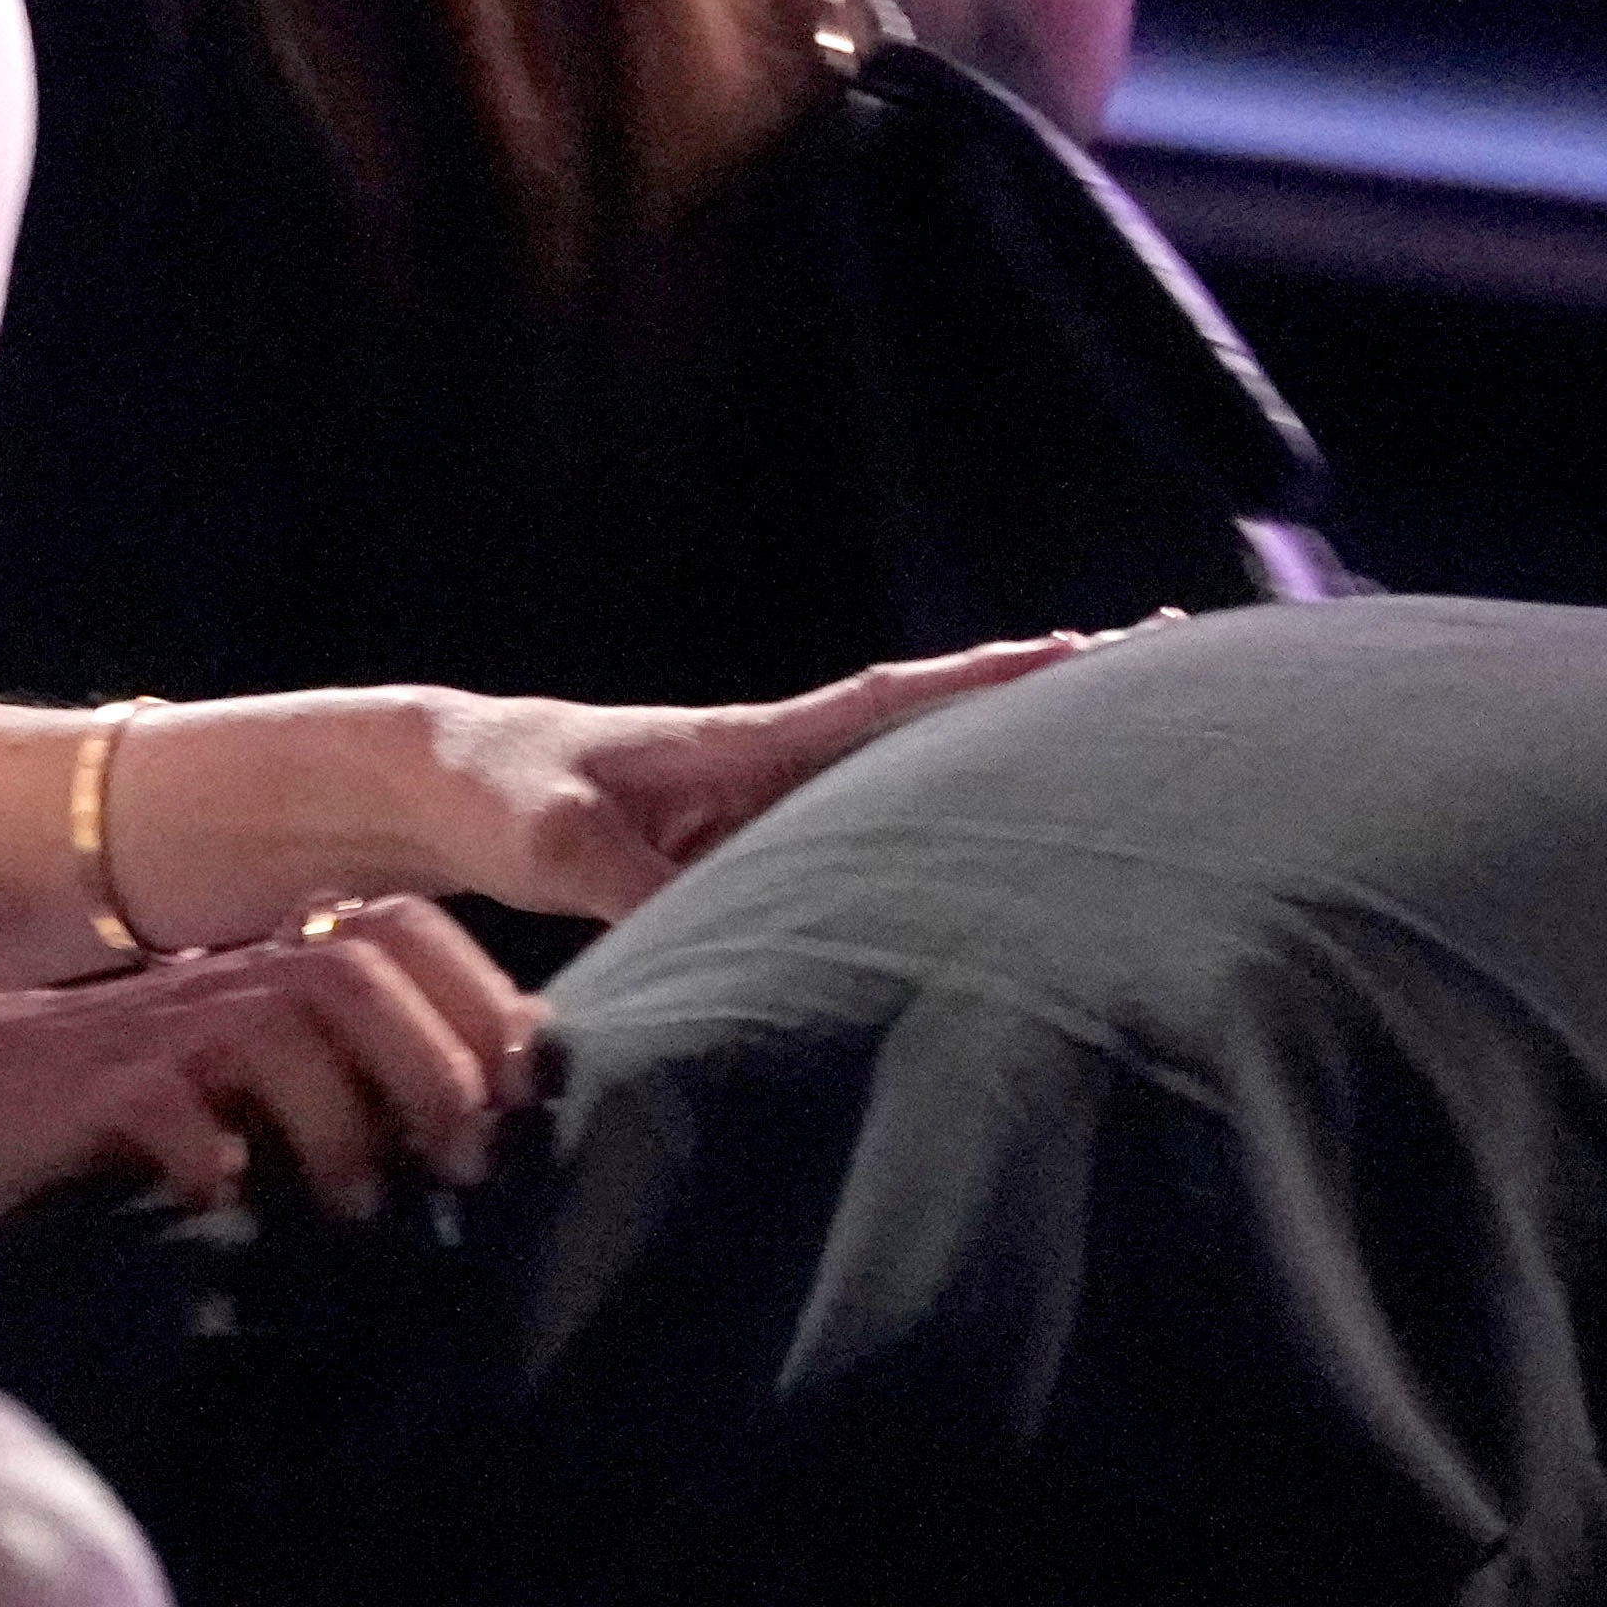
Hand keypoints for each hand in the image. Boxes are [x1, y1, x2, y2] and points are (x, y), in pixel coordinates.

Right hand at [0, 899, 544, 1219]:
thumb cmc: (109, 1101)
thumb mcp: (235, 1075)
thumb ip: (336, 1075)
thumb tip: (483, 1123)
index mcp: (266, 967)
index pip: (399, 928)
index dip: (479, 994)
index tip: (524, 1086)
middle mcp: (223, 980)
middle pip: (356, 968)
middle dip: (430, 1062)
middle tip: (462, 1161)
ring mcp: (155, 1028)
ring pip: (276, 1028)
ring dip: (337, 1119)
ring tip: (358, 1204)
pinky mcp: (90, 1087)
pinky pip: (165, 1104)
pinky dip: (211, 1154)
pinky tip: (228, 1200)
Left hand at [410, 633, 1113, 922]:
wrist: (435, 789)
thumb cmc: (493, 795)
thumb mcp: (561, 846)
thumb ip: (643, 896)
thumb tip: (726, 954)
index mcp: (746, 742)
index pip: (891, 702)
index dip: (988, 684)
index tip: (1091, 651)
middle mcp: (774, 764)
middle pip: (933, 728)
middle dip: (1043, 700)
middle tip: (1170, 664)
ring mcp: (762, 808)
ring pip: (906, 785)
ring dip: (1000, 771)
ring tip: (1123, 759)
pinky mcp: (738, 856)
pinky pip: (854, 842)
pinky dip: (924, 838)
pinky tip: (985, 855)